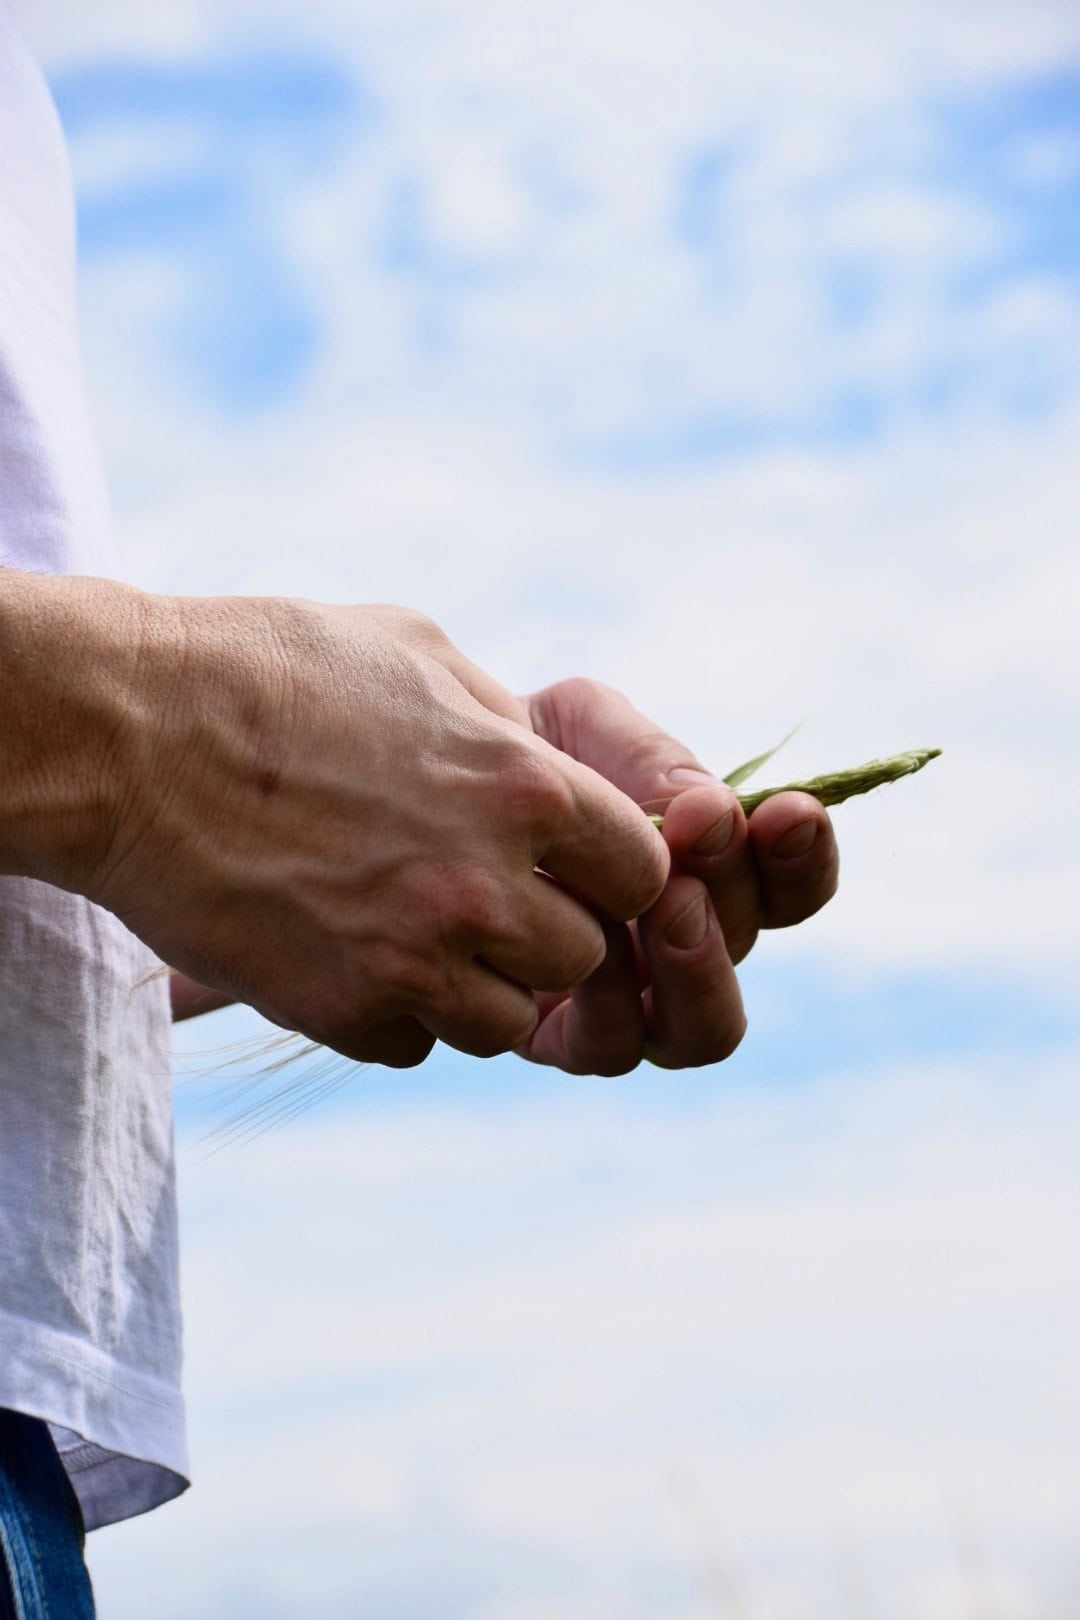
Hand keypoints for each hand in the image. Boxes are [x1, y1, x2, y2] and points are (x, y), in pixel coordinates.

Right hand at [90, 600, 668, 1065]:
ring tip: (417, 928)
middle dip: (548, 932)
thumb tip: (544, 755)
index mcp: (521, 785)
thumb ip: (503, 721)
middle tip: (485, 897)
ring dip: (479, 984)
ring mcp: (414, 959)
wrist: (130, 738)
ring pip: (510, 1021)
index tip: (572, 863)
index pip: (646, 871)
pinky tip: (354, 951)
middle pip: (584, 956)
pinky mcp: (344, 1011)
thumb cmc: (271, 670)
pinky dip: (401, 1013)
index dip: (614, 870)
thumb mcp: (416, 654)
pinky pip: (419, 1046)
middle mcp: (484, 883)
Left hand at [520, 679, 839, 1072]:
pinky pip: (613, 1047)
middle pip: (749, 947)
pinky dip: (614, 1002)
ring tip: (670, 900)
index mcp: (705, 870)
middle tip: (703, 830)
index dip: (805, 858)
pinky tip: (590, 942)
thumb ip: (647, 758)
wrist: (406, 783)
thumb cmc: (509, 751)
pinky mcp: (556, 1038)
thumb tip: (709, 810)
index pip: (787, 885)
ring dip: (699, 965)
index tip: (790, 809)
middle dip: (738, 887)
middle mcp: (676, 946)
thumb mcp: (582, 727)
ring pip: (701, 1031)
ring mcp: (624, 1002)